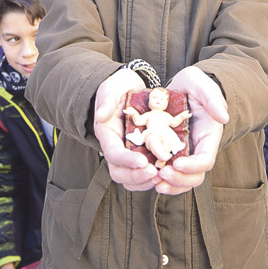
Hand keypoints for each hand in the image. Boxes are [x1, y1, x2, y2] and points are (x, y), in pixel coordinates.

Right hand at [93, 68, 157, 190]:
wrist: (128, 88)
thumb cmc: (119, 87)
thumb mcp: (112, 87)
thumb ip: (105, 99)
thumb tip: (101, 115)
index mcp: (107, 134)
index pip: (113, 154)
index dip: (127, 160)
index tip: (143, 161)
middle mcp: (116, 147)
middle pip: (120, 172)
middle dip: (137, 176)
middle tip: (156, 173)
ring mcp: (128, 151)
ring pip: (131, 177)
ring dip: (145, 181)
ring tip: (162, 176)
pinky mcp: (141, 152)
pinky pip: (143, 171)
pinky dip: (153, 176)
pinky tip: (166, 171)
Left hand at [155, 66, 227, 195]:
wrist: (182, 87)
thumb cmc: (195, 85)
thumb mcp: (202, 85)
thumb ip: (213, 98)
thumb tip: (223, 117)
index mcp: (208, 137)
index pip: (205, 160)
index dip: (193, 166)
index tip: (177, 164)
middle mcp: (197, 149)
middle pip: (194, 176)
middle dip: (179, 180)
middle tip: (161, 175)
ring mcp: (183, 153)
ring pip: (180, 179)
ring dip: (168, 184)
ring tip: (153, 180)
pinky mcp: (168, 151)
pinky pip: (166, 171)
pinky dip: (157, 177)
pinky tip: (145, 174)